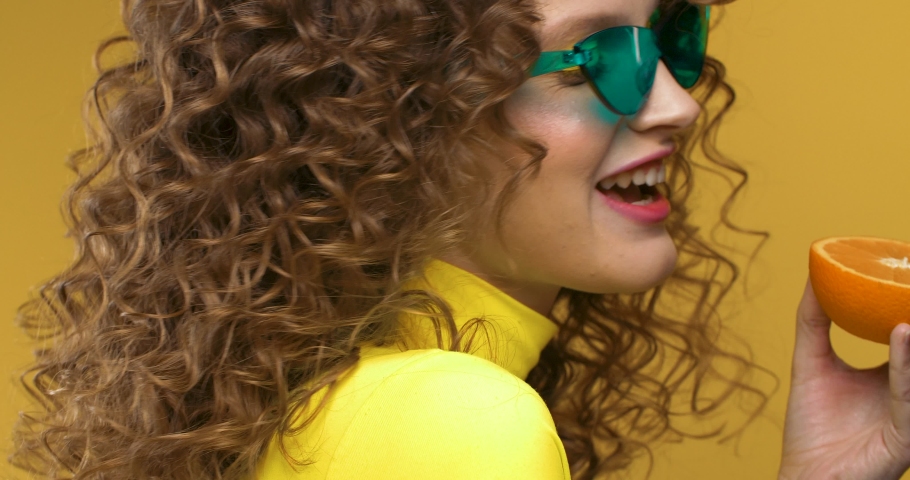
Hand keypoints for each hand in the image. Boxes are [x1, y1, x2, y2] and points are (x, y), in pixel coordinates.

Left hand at [779, 280, 909, 478]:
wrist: (806, 477)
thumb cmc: (812, 427)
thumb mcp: (811, 363)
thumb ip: (813, 322)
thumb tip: (815, 276)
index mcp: (895, 378)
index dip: (909, 306)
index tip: (906, 270)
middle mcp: (908, 394)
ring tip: (909, 299)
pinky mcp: (906, 436)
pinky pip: (908, 395)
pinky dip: (906, 363)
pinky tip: (903, 333)